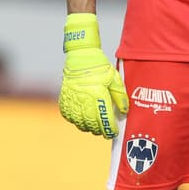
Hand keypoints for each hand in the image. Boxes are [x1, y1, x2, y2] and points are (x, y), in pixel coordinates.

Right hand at [59, 13, 127, 136]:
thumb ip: (120, 96)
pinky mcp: (65, 100)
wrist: (80, 57)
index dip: (110, 130)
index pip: (105, 120)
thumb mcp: (114, 79)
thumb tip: (124, 111)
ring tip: (95, 126)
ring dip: (88, 127)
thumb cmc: (99, 67)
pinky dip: (76, 121)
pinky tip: (83, 118)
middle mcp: (84, 100)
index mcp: (98, 95)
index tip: (114, 132)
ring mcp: (73, 100)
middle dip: (100, 131)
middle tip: (105, 131)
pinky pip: (70, 117)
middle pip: (92, 125)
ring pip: (80, 123)